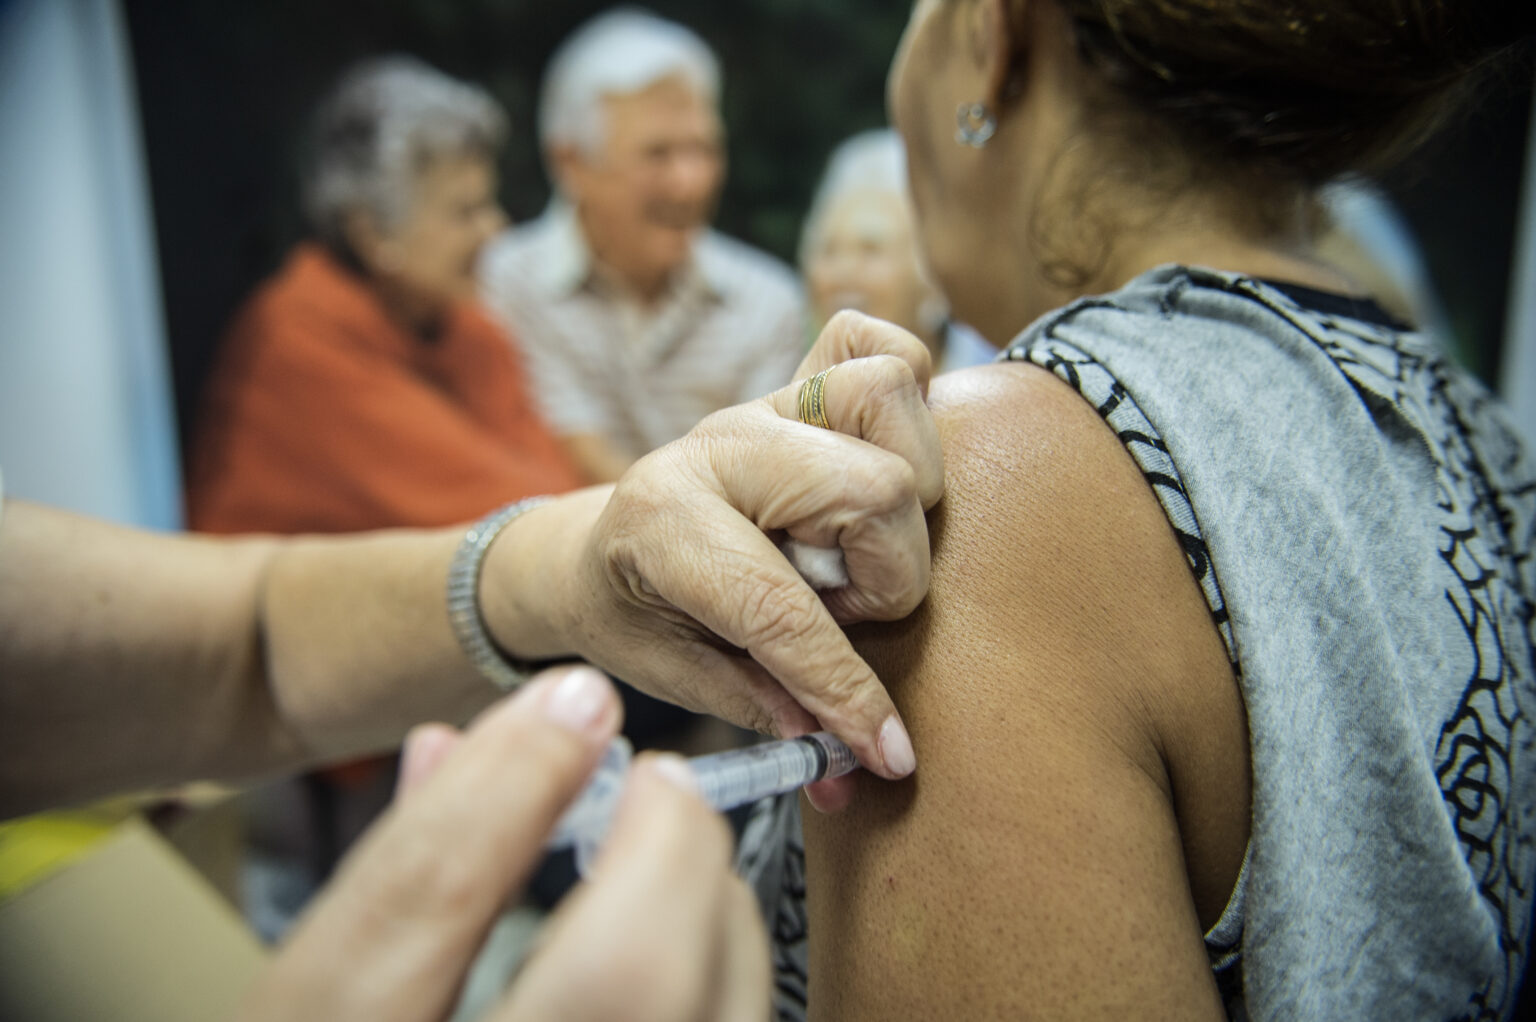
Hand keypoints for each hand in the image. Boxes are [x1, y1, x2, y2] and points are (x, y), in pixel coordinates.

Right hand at [238, 665, 767, 1021]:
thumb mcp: (322, 1004)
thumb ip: (390, 885)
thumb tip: (453, 744)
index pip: (423, 912)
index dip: (506, 785)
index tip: (574, 703)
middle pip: (625, 976)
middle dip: (667, 851)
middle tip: (658, 788)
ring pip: (720, 1014)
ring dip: (715, 919)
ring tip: (672, 865)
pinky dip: (724, 983)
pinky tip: (689, 956)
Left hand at [539, 312, 941, 795]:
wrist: (595, 546)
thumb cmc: (633, 614)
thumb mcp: (673, 674)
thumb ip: (763, 708)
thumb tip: (851, 764)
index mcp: (662, 518)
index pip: (780, 606)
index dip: (844, 690)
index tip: (887, 752)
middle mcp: (719, 443)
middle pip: (872, 488)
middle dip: (885, 578)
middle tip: (842, 612)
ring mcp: (762, 401)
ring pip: (888, 399)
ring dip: (902, 492)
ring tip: (856, 549)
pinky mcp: (794, 380)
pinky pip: (876, 343)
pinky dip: (904, 399)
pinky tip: (879, 463)